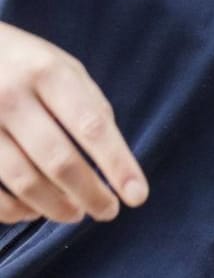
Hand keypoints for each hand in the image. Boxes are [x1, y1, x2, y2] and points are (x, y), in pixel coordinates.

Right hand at [0, 23, 147, 223]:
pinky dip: (15, 210)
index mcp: (48, 74)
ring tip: (75, 213)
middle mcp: (11, 97)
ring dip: (56, 207)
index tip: (137, 196)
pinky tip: (33, 211)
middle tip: (109, 211)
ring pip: (24, 182)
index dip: (117, 164)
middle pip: (59, 161)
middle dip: (91, 194)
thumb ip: (89, 107)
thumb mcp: (63, 68)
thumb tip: (112, 161)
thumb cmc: (27, 64)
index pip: (91, 127)